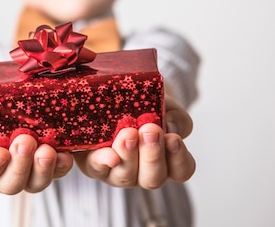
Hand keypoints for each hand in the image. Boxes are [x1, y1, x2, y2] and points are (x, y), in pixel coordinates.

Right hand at [0, 100, 73, 193]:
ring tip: (46, 149)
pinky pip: (59, 172)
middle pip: (10, 185)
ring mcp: (31, 170)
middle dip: (19, 166)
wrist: (13, 96)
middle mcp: (7, 171)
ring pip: (36, 183)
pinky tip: (63, 153)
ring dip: (41, 169)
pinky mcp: (53, 164)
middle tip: (25, 142)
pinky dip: (61, 165)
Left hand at [72, 95, 195, 188]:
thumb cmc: (144, 104)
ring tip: (128, 134)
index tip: (173, 138)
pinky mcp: (93, 164)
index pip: (182, 170)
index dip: (179, 159)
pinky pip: (97, 167)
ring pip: (126, 177)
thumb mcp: (165, 102)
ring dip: (129, 155)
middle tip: (151, 130)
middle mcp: (142, 172)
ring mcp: (117, 172)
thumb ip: (174, 113)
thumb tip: (170, 123)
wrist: (111, 96)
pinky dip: (103, 161)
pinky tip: (109, 155)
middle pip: (153, 179)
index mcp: (166, 160)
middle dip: (153, 155)